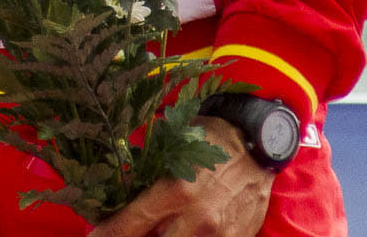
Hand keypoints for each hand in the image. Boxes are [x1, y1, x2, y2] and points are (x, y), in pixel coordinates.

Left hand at [87, 121, 275, 236]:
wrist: (257, 143)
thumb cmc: (208, 139)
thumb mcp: (171, 149)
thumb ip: (146, 174)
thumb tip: (117, 191)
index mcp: (176, 190)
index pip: (132, 222)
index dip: (109, 233)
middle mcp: (198, 217)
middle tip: (126, 233)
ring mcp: (220, 234)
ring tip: (156, 228)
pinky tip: (180, 230)